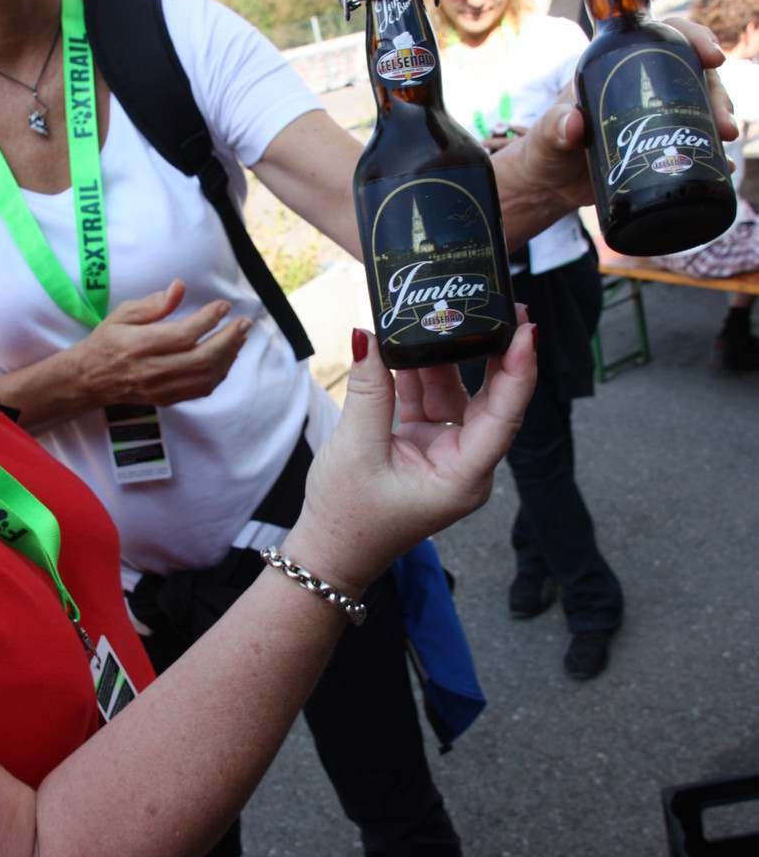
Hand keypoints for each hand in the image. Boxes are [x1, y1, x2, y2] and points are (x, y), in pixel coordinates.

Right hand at [72, 280, 249, 407]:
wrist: (90, 379)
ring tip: (240, 337)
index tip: (223, 306)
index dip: (208, 320)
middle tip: (243, 323)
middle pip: (201, 359)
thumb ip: (153, 303)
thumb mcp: (122, 314)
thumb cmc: (107, 341)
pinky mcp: (167, 399)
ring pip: (205, 377)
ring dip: (228, 357)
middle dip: (228, 340)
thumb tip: (179, 287)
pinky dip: (219, 373)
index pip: (183, 335)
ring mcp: (160, 389)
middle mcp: (151, 370)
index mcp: (138, 345)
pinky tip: (227, 356)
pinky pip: (201, 390)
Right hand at [288, 313, 536, 594]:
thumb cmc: (348, 518)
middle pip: (490, 398)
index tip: (526, 328)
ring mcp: (447, 452)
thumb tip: (366, 336)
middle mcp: (465, 463)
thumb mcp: (356, 449)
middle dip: (492, 351)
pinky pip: (430, 399)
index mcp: (464, 476)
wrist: (330, 553)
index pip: (504, 416)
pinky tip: (407, 341)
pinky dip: (418, 372)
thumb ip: (370, 390)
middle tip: (498, 303)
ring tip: (435, 311)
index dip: (518, 370)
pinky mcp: (426, 444)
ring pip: (457, 392)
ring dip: (443, 356)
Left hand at [492, 19, 738, 240]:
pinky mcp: (662, 145)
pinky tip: (723, 165)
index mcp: (618, 66)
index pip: (663, 36)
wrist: (551, 184)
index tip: (712, 56)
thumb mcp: (547, 137)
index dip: (694, 37)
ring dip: (721, 116)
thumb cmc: (546, 149)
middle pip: (693, 73)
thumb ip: (553, 128)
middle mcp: (644, 85)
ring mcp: (657, 115)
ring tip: (725, 139)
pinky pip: (695, 141)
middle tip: (723, 121)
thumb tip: (572, 125)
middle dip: (717, 91)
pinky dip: (713, 151)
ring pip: (701, 104)